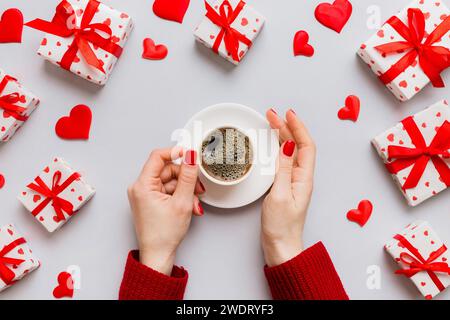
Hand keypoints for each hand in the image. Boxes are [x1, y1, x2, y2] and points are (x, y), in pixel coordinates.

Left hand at [127, 147, 204, 274]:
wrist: (158, 255)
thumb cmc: (164, 235)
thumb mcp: (182, 202)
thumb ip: (188, 177)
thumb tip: (191, 157)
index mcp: (142, 185)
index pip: (158, 156)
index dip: (175, 152)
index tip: (190, 154)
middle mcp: (141, 188)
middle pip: (167, 170)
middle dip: (185, 178)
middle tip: (198, 187)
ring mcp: (146, 195)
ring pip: (171, 181)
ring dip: (185, 190)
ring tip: (193, 204)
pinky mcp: (151, 201)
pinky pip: (168, 191)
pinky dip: (180, 196)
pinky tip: (188, 206)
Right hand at [262, 109, 315, 266]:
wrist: (281, 245)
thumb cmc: (281, 226)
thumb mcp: (280, 195)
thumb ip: (283, 169)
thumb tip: (287, 145)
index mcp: (304, 178)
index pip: (306, 145)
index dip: (298, 128)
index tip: (287, 114)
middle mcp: (301, 177)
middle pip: (298, 145)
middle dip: (287, 127)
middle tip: (272, 114)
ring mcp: (294, 181)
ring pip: (291, 151)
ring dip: (283, 135)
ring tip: (272, 123)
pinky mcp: (286, 185)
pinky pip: (285, 160)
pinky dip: (279, 147)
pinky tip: (274, 143)